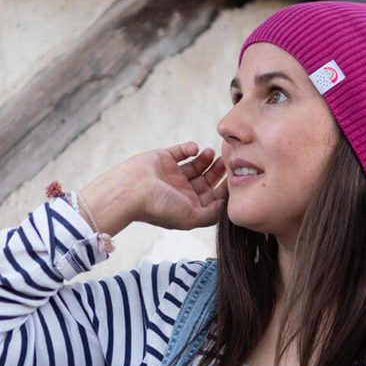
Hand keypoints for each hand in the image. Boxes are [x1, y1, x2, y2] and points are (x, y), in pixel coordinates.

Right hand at [79, 142, 226, 236]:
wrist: (130, 191)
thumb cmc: (159, 207)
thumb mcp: (191, 218)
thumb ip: (211, 214)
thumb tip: (226, 205)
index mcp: (187, 206)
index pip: (212, 196)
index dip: (224, 187)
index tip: (234, 176)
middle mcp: (181, 191)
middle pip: (206, 180)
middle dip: (217, 170)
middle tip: (225, 160)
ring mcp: (172, 174)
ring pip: (196, 165)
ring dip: (205, 158)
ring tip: (209, 153)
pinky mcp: (163, 158)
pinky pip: (181, 151)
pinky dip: (189, 148)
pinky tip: (193, 149)